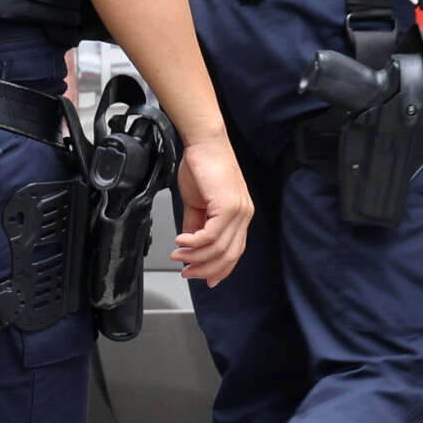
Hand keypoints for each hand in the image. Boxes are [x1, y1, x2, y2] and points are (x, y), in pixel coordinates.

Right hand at [170, 135, 252, 283]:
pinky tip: (181, 241)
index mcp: (240, 215)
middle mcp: (244, 214)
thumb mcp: (198, 203)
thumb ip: (196, 224)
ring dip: (194, 256)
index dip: (220, 269)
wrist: (204, 143)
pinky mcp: (228, 206)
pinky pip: (211, 235)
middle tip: (186, 271)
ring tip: (178, 255)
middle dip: (205, 269)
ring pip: (218, 248)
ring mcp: (239, 211)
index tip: (204, 278)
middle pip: (229, 255)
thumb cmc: (202, 166)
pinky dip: (194, 243)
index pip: (235, 251)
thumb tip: (191, 245)